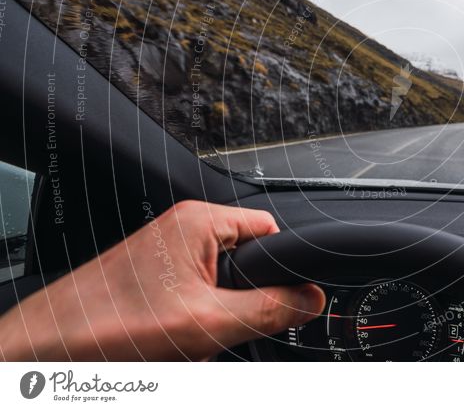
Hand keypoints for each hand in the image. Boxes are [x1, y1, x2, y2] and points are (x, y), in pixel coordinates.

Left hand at [0, 200, 325, 359]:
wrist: (46, 349)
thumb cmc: (107, 324)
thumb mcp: (207, 323)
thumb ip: (269, 309)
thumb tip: (311, 299)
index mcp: (200, 221)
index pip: (272, 231)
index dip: (280, 270)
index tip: (277, 302)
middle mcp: (183, 229)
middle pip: (249, 261)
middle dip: (242, 300)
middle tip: (215, 324)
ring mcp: (166, 254)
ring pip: (222, 284)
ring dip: (216, 315)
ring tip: (185, 334)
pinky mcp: (153, 278)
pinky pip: (196, 296)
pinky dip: (193, 321)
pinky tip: (171, 339)